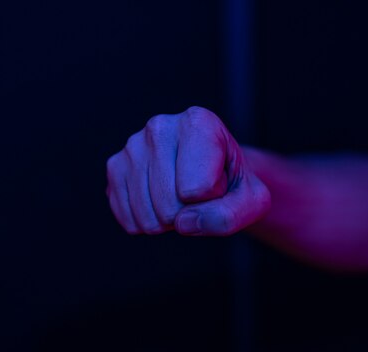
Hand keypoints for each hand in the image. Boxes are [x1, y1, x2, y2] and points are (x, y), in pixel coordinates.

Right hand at [106, 106, 270, 235]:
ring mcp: (132, 146)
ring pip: (148, 216)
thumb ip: (228, 216)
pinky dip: (149, 223)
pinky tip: (161, 201)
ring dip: (170, 221)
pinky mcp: (115, 167)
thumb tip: (183, 223)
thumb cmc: (233, 183)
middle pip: (170, 205)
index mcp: (198, 122)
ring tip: (182, 194)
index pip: (199, 188)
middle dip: (190, 212)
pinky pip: (129, 219)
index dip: (215, 197)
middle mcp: (160, 126)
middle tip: (200, 192)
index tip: (220, 179)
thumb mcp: (252, 201)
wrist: (214, 173)